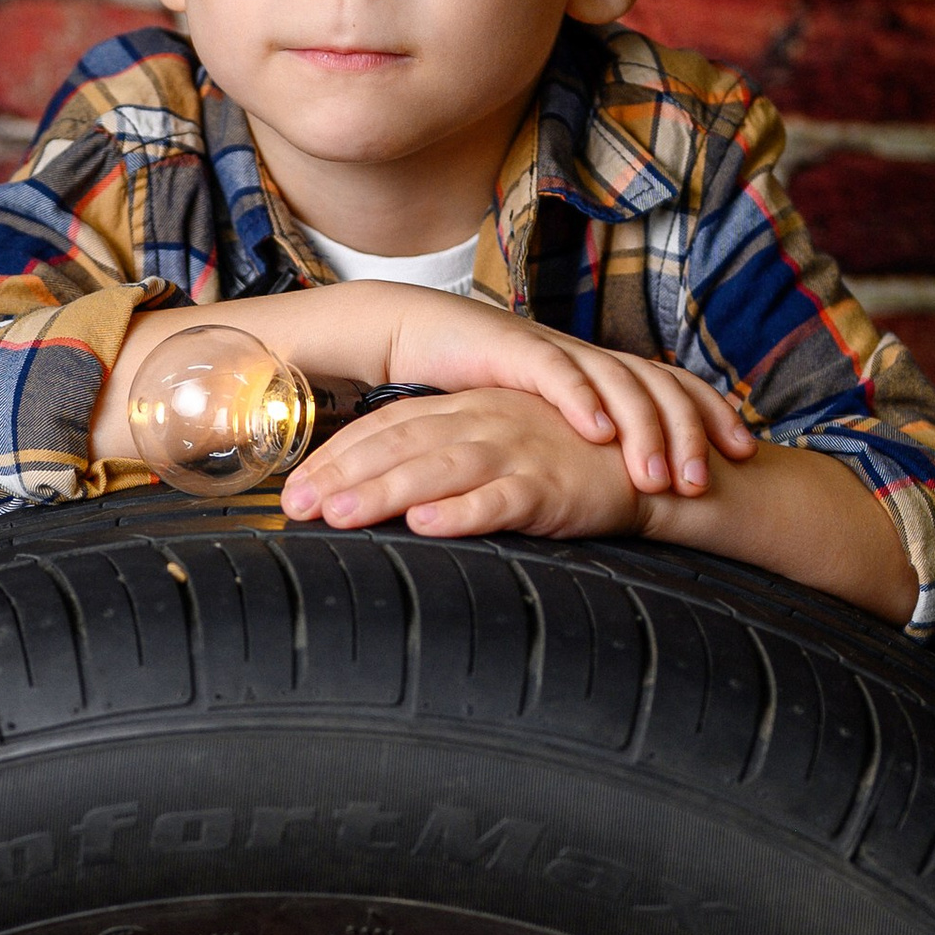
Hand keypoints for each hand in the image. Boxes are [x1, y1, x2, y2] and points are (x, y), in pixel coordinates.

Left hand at [283, 388, 665, 541]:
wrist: (642, 463)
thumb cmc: (559, 458)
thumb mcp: (492, 444)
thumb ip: (440, 455)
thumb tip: (376, 487)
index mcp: (463, 409)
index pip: (385, 429)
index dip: (335, 458)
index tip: (292, 491)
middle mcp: (481, 422)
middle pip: (398, 447)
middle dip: (341, 477)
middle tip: (294, 507)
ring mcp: (514, 452)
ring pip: (436, 471)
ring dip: (384, 493)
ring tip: (340, 516)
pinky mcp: (547, 486)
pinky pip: (499, 499)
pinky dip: (461, 512)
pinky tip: (425, 525)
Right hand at [368, 291, 751, 503]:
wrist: (414, 336)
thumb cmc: (478, 387)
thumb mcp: (541, 420)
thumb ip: (580, 442)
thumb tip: (629, 481)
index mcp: (603, 372)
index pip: (674, 386)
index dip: (712, 414)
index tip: (744, 454)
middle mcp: (589, 357)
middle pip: (659, 386)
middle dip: (689, 432)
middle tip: (701, 482)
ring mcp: (555, 349)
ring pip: (618, 382)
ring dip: (643, 429)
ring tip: (658, 476)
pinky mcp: (513, 350)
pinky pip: (556, 373)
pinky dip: (580, 402)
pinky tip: (597, 434)